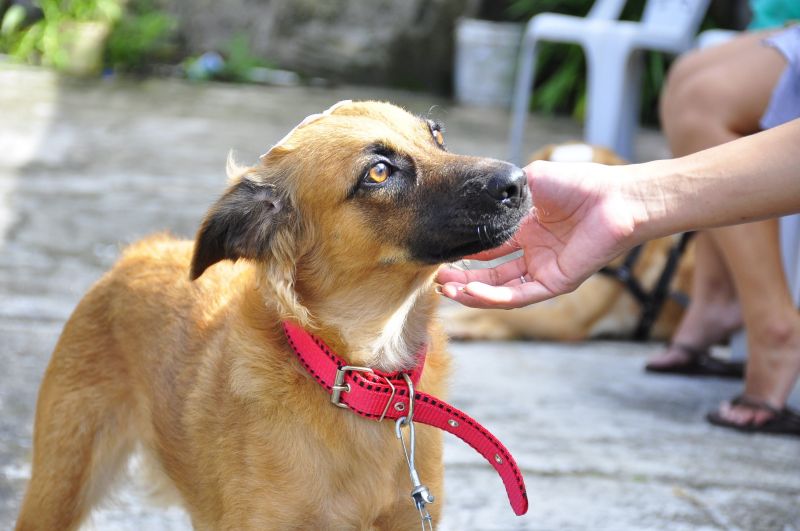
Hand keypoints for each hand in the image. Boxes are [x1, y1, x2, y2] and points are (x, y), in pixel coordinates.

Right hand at [436, 160, 642, 308]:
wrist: (616, 197)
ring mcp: (545, 269)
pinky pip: (521, 295)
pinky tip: (473, 293)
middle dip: (464, 279)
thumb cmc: (580, 184)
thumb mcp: (531, 180)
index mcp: (528, 230)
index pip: (490, 248)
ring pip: (503, 289)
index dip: (466, 253)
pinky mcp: (557, 282)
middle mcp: (535, 253)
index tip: (442, 253)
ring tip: (448, 290)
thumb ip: (504, 194)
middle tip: (440, 280)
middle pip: (492, 274)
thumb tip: (476, 197)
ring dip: (474, 292)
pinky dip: (496, 297)